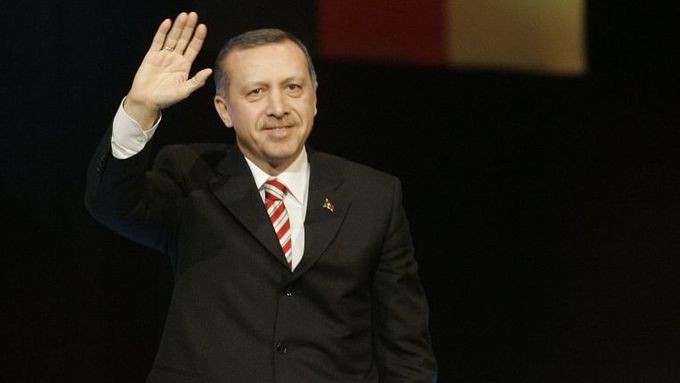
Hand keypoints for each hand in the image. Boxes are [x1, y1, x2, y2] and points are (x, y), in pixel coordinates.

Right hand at [125, 12, 212, 129]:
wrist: (146, 100)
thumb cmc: (166, 98)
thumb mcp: (184, 91)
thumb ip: (197, 81)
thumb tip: (209, 71)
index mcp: (185, 66)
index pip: (193, 48)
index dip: (198, 38)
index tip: (203, 27)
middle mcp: (175, 58)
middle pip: (184, 39)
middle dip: (189, 27)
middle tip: (194, 15)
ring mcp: (164, 55)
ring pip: (172, 38)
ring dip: (178, 26)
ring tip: (183, 15)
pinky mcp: (152, 55)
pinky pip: (158, 41)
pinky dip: (162, 32)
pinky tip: (168, 22)